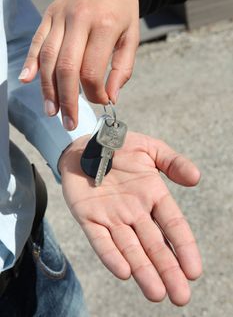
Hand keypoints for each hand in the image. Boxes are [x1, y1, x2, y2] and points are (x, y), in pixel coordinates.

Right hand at [19, 0, 139, 129]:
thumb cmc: (122, 7)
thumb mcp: (132, 36)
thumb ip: (123, 69)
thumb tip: (110, 97)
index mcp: (104, 26)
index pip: (92, 71)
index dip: (95, 93)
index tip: (101, 102)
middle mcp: (79, 21)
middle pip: (66, 68)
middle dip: (67, 100)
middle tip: (69, 122)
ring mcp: (60, 17)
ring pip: (48, 58)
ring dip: (48, 88)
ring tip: (51, 111)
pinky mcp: (49, 15)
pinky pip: (37, 42)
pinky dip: (31, 62)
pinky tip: (27, 80)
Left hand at [59, 132, 201, 305]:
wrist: (86, 144)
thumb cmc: (120, 147)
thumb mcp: (150, 149)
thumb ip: (173, 162)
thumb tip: (196, 177)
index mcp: (153, 196)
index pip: (173, 225)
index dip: (184, 247)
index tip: (194, 270)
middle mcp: (135, 212)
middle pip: (154, 244)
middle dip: (167, 270)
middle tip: (180, 296)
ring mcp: (112, 217)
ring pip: (130, 248)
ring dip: (143, 271)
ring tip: (157, 293)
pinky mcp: (88, 218)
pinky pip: (101, 240)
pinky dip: (111, 255)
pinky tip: (124, 272)